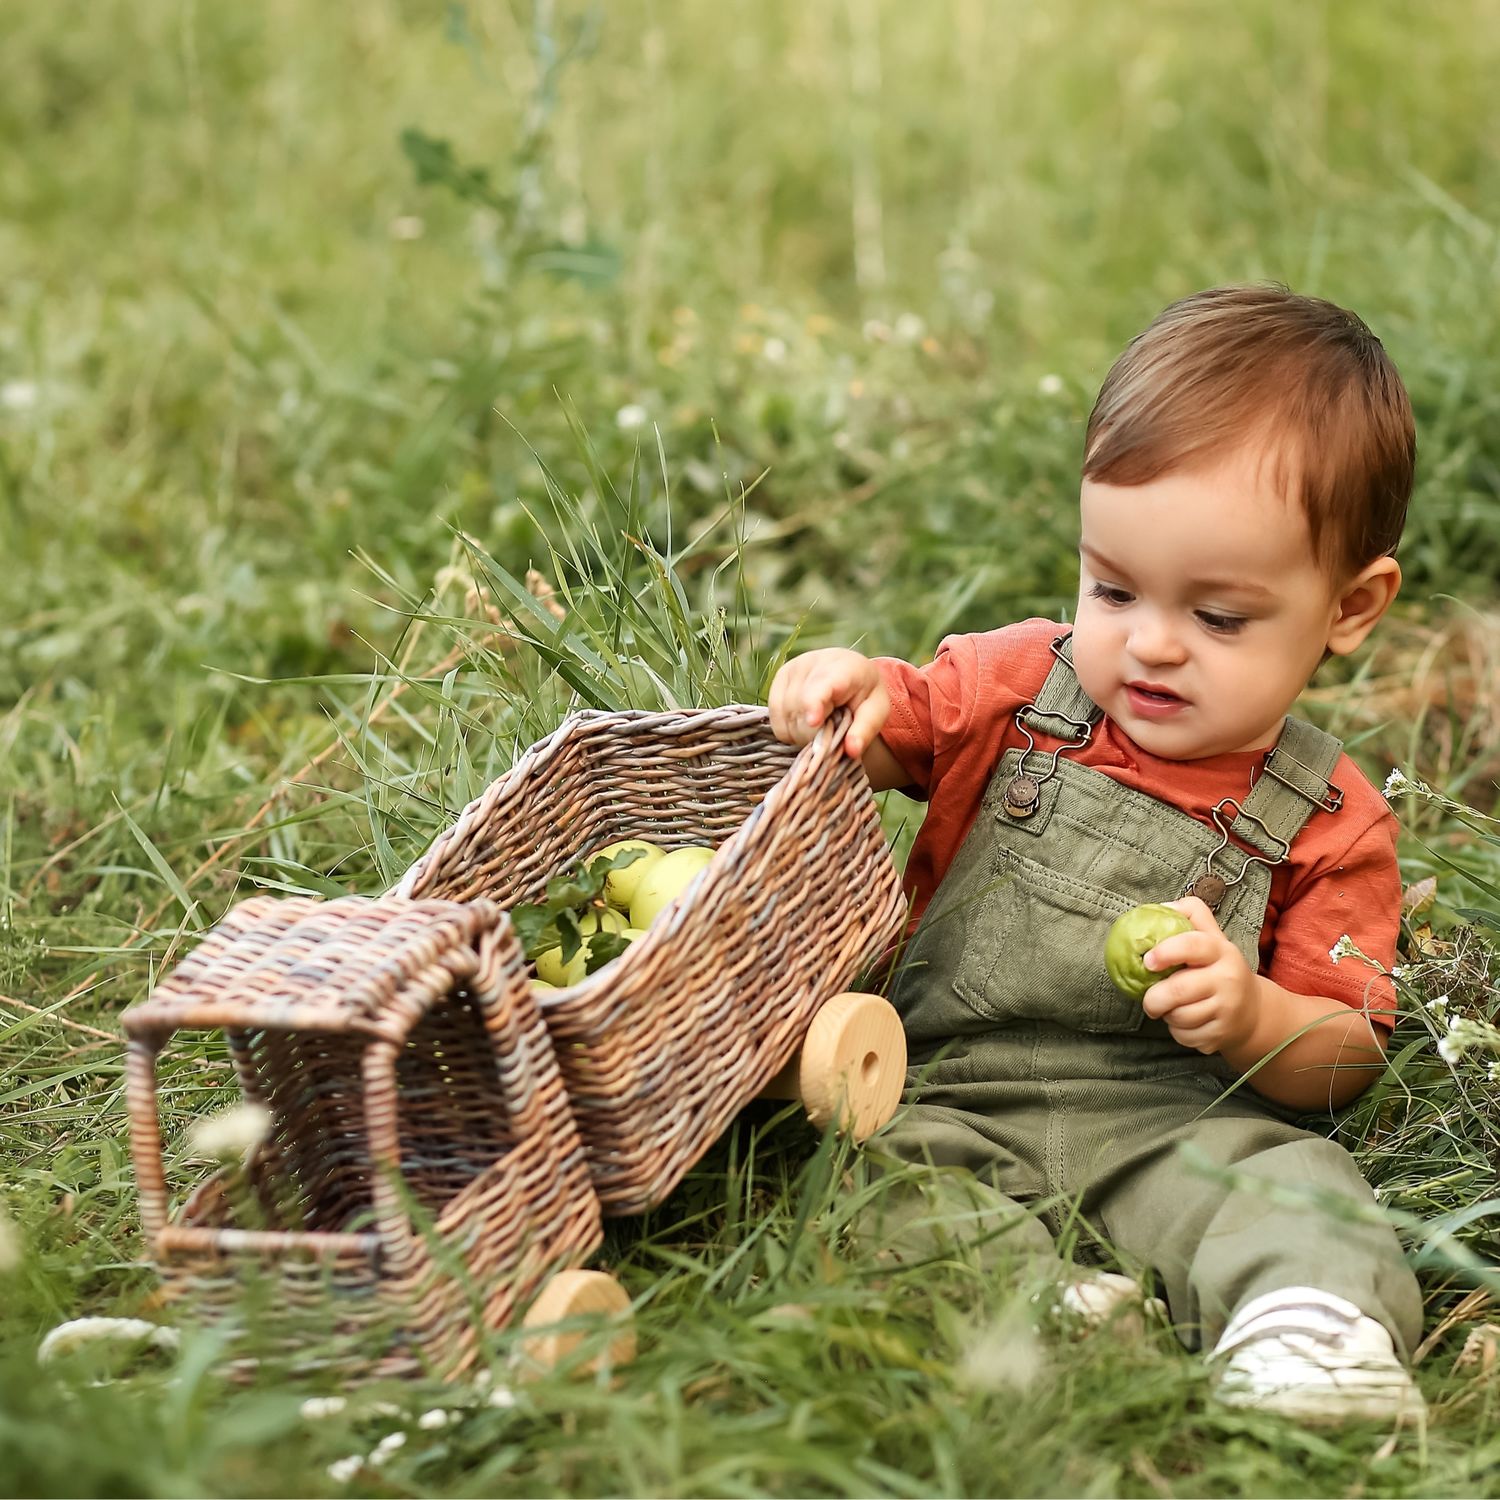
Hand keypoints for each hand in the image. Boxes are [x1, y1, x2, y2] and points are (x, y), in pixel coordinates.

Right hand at [768, 648, 889, 757]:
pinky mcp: (776, 681)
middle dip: (813, 732)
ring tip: (819, 728)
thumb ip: (866, 730)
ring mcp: (789, 671)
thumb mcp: (876, 711)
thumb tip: (852, 751)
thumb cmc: (864, 693)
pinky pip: (775, 719)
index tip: (813, 722)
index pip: (821, 685)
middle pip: (800, 708)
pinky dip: (788, 730)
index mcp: (842, 667)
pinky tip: (804, 725)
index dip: (813, 704)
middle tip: (830, 734)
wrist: (849, 671)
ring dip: (800, 733)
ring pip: (785, 716)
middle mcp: (810, 664)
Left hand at [1138, 896, 1259, 1054]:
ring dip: (1167, 1015)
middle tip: (1150, 1000)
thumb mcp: (1213, 938)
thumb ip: (1191, 915)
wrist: (1253, 1012)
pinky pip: (1185, 1036)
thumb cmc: (1219, 969)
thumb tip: (1161, 905)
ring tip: (1173, 1008)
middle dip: (1154, 998)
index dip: (1166, 951)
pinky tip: (1186, 1023)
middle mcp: (1228, 978)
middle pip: (1178, 990)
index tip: (1147, 961)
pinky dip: (1178, 1032)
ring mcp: (1227, 1009)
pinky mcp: (1222, 1035)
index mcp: (1221, 951)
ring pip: (1179, 1016)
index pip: (1193, 945)